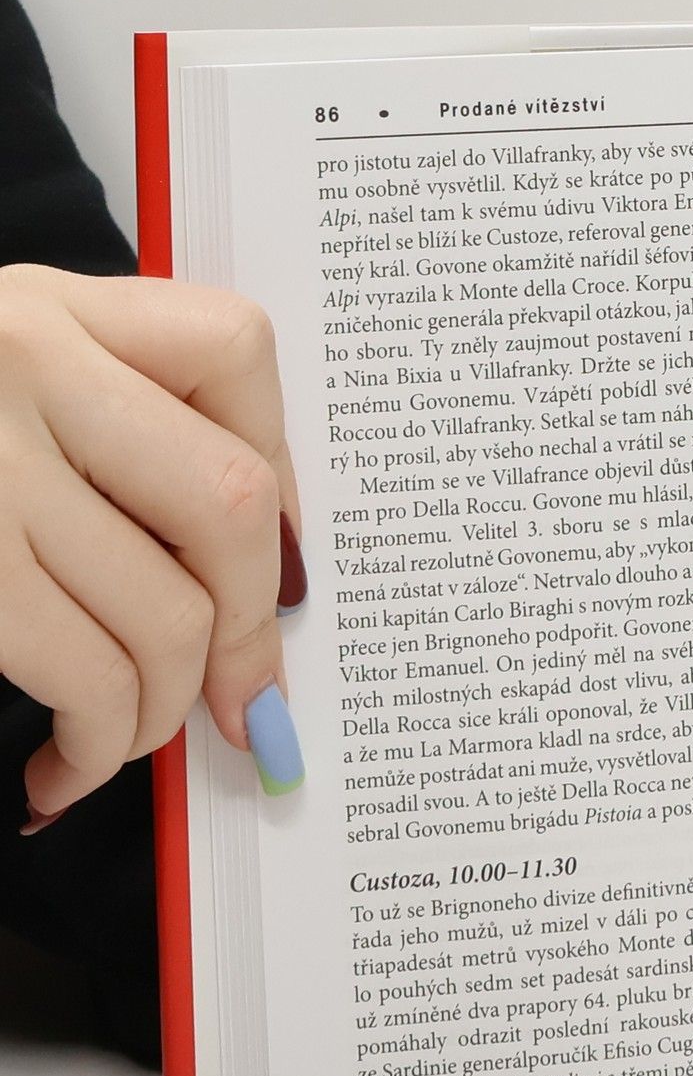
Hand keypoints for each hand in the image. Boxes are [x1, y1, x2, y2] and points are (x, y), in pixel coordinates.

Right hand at [0, 264, 304, 829]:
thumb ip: (106, 430)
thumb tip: (267, 575)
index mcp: (40, 304)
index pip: (234, 350)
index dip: (282, 473)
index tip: (274, 569)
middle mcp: (15, 358)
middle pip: (230, 503)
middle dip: (248, 631)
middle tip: (237, 702)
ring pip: (165, 610)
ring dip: (163, 713)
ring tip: (120, 742)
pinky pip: (83, 668)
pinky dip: (98, 744)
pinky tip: (65, 771)